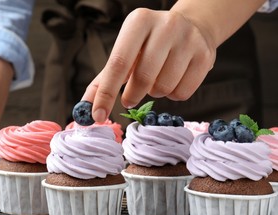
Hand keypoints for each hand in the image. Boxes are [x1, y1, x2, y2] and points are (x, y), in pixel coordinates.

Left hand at [83, 8, 215, 121]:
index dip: (106, 94)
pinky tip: (174, 79)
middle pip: (143, 78)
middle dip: (132, 96)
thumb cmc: (149, 46)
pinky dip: (173, 95)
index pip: (118, 64)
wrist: (192, 28)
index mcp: (138, 22)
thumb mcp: (124, 54)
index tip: (97, 115)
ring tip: (157, 78)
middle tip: (130, 97)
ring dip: (154, 93)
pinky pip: (182, 93)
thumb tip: (86, 109)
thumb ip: (103, 80)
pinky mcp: (205, 56)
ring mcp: (188, 40)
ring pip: (163, 88)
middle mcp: (165, 25)